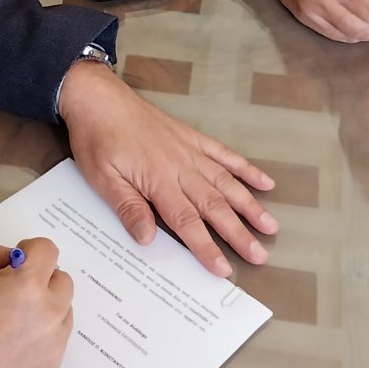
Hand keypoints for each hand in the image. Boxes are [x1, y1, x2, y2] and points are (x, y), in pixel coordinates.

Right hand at [0, 237, 73, 367]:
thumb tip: (7, 257)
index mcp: (29, 286)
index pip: (47, 250)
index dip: (29, 250)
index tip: (14, 262)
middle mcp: (51, 312)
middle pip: (60, 279)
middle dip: (39, 278)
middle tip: (9, 291)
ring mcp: (55, 341)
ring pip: (62, 309)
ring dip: (44, 305)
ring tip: (10, 319)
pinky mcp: (53, 364)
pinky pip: (57, 336)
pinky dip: (42, 331)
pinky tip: (12, 341)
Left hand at [57, 61, 277, 276]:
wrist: (99, 98)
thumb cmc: (97, 139)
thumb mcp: (101, 178)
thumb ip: (128, 207)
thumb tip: (148, 239)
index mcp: (158, 181)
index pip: (187, 222)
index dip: (206, 247)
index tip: (223, 269)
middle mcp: (180, 167)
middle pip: (215, 206)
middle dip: (239, 233)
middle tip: (260, 256)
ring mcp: (190, 150)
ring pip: (227, 182)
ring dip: (250, 205)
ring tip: (271, 225)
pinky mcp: (192, 137)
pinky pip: (224, 154)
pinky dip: (246, 168)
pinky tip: (264, 181)